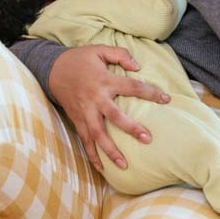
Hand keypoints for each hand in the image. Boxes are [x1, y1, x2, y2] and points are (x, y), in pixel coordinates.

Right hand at [48, 45, 169, 172]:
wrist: (52, 69)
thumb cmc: (80, 59)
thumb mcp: (99, 50)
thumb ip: (121, 55)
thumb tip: (138, 67)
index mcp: (104, 80)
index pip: (132, 87)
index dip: (150, 92)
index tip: (166, 99)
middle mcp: (95, 98)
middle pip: (115, 116)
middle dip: (131, 128)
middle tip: (147, 139)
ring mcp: (85, 111)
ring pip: (98, 134)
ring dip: (110, 150)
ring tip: (124, 165)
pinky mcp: (77, 120)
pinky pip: (84, 140)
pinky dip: (91, 155)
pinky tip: (102, 168)